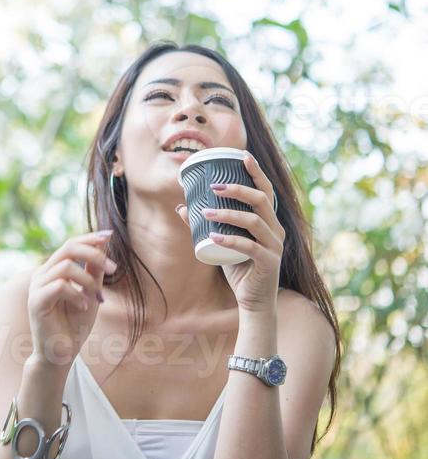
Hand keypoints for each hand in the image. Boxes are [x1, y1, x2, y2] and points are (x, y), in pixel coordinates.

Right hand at [27, 231, 115, 366]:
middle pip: (68, 248)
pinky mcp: (36, 302)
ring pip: (66, 266)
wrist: (61, 354)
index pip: (71, 244)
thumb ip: (94, 270)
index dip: (90, 238)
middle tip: (114, 269)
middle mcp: (42, 275)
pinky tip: (84, 307)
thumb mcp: (91, 293)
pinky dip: (77, 294)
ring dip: (88, 280)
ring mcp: (37, 287)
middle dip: (94, 254)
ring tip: (97, 298)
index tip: (110, 235)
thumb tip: (103, 244)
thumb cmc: (75, 325)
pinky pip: (60, 286)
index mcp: (53, 270)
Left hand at [175, 154, 284, 311]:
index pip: (266, 191)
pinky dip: (231, 240)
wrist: (253, 302)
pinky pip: (250, 247)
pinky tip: (214, 237)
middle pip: (261, 200)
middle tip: (215, 186)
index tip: (243, 156)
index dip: (257, 173)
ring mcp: (275, 246)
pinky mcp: (269, 262)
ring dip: (228, 214)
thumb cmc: (239, 269)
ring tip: (206, 212)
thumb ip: (205, 225)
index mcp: (269, 222)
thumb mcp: (220, 243)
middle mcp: (276, 230)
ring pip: (254, 221)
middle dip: (238, 188)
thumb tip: (181, 206)